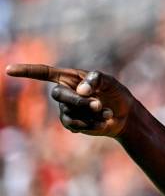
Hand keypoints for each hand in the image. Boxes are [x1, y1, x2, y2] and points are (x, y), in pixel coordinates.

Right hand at [5, 64, 134, 136]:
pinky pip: (75, 126)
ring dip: (91, 114)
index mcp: (70, 77)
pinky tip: (103, 122)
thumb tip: (79, 90)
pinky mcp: (73, 124)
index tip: (9, 69)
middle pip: (58, 96)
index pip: (44, 73)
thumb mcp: (110, 82)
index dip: (27, 71)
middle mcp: (65, 92)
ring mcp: (67, 109)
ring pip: (69, 113)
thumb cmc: (115, 92)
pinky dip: (92, 124)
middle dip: (79, 102)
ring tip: (107, 112)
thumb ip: (96, 80)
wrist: (124, 114)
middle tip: (99, 104)